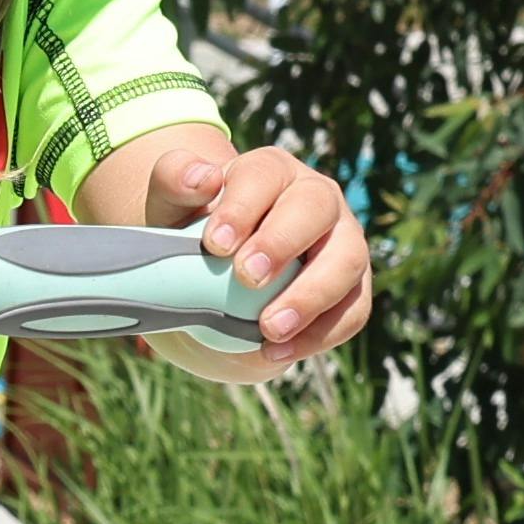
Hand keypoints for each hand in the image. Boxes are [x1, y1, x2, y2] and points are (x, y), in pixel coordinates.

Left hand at [154, 138, 373, 368]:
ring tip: (269, 329)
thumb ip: (173, 182)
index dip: (242, 207)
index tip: (215, 245)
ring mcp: (342, 241)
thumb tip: (203, 178)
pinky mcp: (353, 287)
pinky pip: (352, 310)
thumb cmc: (194, 235)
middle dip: (283, 243)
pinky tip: (276, 352)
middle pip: (316, 207)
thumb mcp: (170, 208)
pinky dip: (319, 335)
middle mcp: (316, 198)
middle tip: (247, 279)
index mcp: (271, 172)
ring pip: (347, 260)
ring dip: (310, 296)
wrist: (216, 282)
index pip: (264, 175)